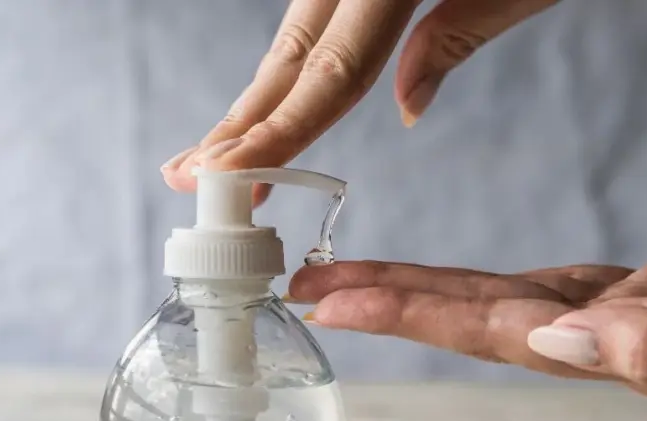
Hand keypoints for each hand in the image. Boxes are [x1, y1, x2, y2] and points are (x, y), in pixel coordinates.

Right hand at [161, 0, 558, 201]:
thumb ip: (458, 32)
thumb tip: (403, 108)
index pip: (329, 72)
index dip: (276, 133)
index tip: (228, 179)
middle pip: (289, 54)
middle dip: (241, 123)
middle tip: (189, 177)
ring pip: (294, 31)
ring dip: (257, 94)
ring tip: (218, 149)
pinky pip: (317, 10)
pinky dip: (294, 57)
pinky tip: (271, 90)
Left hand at [288, 215, 646, 395]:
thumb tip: (558, 339)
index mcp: (628, 350)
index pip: (490, 331)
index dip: (405, 314)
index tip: (328, 299)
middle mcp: (611, 345)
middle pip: (473, 323)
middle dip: (386, 305)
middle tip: (308, 286)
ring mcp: (624, 322)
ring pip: (498, 306)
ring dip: (423, 294)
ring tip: (355, 281)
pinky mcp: (645, 298)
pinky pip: (542, 289)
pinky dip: (486, 284)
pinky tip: (457, 285)